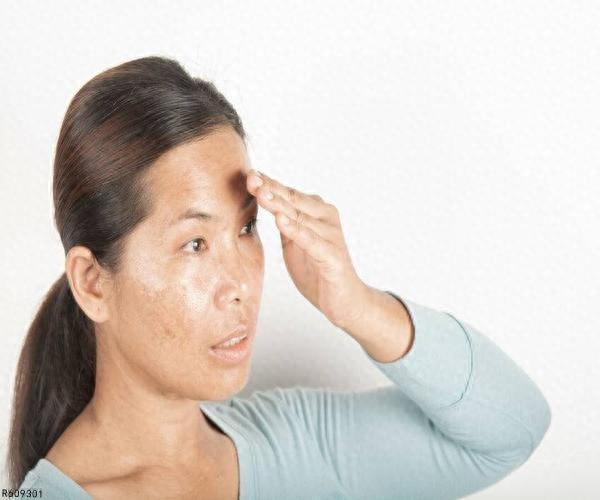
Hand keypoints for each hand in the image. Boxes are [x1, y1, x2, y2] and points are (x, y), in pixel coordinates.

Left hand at [246, 168, 370, 328]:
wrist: (344, 300)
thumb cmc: (318, 269)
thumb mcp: (294, 243)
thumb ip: (284, 222)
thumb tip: (263, 199)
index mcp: (317, 213)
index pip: (289, 194)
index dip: (269, 184)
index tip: (249, 175)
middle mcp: (326, 219)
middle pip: (294, 201)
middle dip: (272, 189)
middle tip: (252, 179)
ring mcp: (331, 236)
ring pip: (300, 218)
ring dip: (280, 205)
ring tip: (262, 195)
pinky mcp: (333, 257)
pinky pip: (311, 242)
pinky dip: (296, 231)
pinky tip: (281, 221)